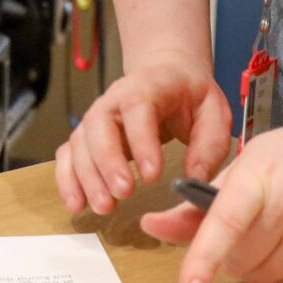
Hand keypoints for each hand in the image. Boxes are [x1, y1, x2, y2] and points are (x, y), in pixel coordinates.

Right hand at [55, 53, 230, 215]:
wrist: (165, 75)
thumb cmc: (190, 95)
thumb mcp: (214, 112)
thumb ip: (209, 145)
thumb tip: (195, 178)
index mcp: (148, 87)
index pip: (137, 107)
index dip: (141, 141)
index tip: (152, 175)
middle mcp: (114, 100)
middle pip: (98, 126)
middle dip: (107, 162)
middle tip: (123, 193)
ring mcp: (96, 118)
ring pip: (80, 143)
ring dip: (87, 177)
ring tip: (104, 207)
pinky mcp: (88, 137)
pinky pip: (68, 156)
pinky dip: (67, 180)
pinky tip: (77, 205)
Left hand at [141, 116, 282, 282]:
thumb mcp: (242, 166)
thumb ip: (195, 203)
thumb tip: (151, 227)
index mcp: (260, 178)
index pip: (227, 223)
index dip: (204, 257)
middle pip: (239, 260)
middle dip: (227, 255)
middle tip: (240, 231)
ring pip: (261, 279)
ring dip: (252, 267)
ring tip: (267, 235)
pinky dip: (278, 277)